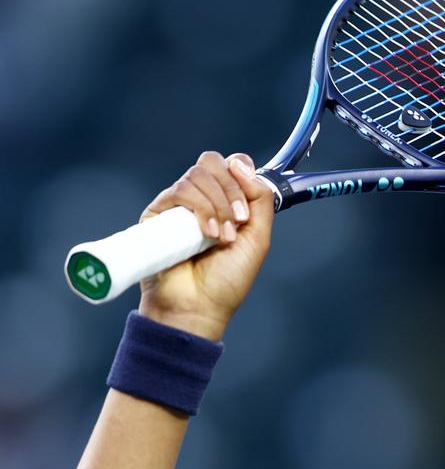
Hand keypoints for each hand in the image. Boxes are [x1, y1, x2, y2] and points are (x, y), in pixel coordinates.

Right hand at [138, 151, 273, 340]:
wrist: (198, 306)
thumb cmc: (226, 280)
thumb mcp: (258, 238)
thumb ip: (261, 199)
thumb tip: (241, 165)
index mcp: (225, 202)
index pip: (230, 164)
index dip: (240, 171)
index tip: (247, 202)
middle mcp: (201, 200)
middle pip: (213, 162)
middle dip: (231, 189)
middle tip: (239, 222)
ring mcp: (178, 206)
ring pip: (198, 175)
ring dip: (218, 204)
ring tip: (221, 237)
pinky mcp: (158, 213)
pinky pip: (179, 191)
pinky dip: (201, 208)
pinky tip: (207, 234)